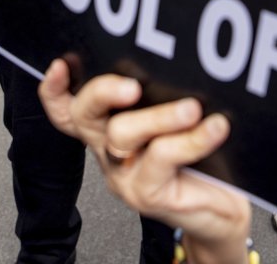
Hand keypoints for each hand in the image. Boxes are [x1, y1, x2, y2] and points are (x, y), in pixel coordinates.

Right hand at [39, 60, 250, 263]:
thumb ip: (165, 98)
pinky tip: (215, 127)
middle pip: (84, 116)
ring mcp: (123, 176)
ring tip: (192, 109)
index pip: (68, 111)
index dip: (56, 89)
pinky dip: (192, 139)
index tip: (61, 64)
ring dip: (160, 116)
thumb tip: (177, 62)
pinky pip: (162, 156)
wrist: (221, 213)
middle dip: (102, 92)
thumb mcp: (177, 124)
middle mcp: (109, 152)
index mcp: (109, 131)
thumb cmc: (200, 163)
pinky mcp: (146, 195)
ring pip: (122, 133)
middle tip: (132, 85)